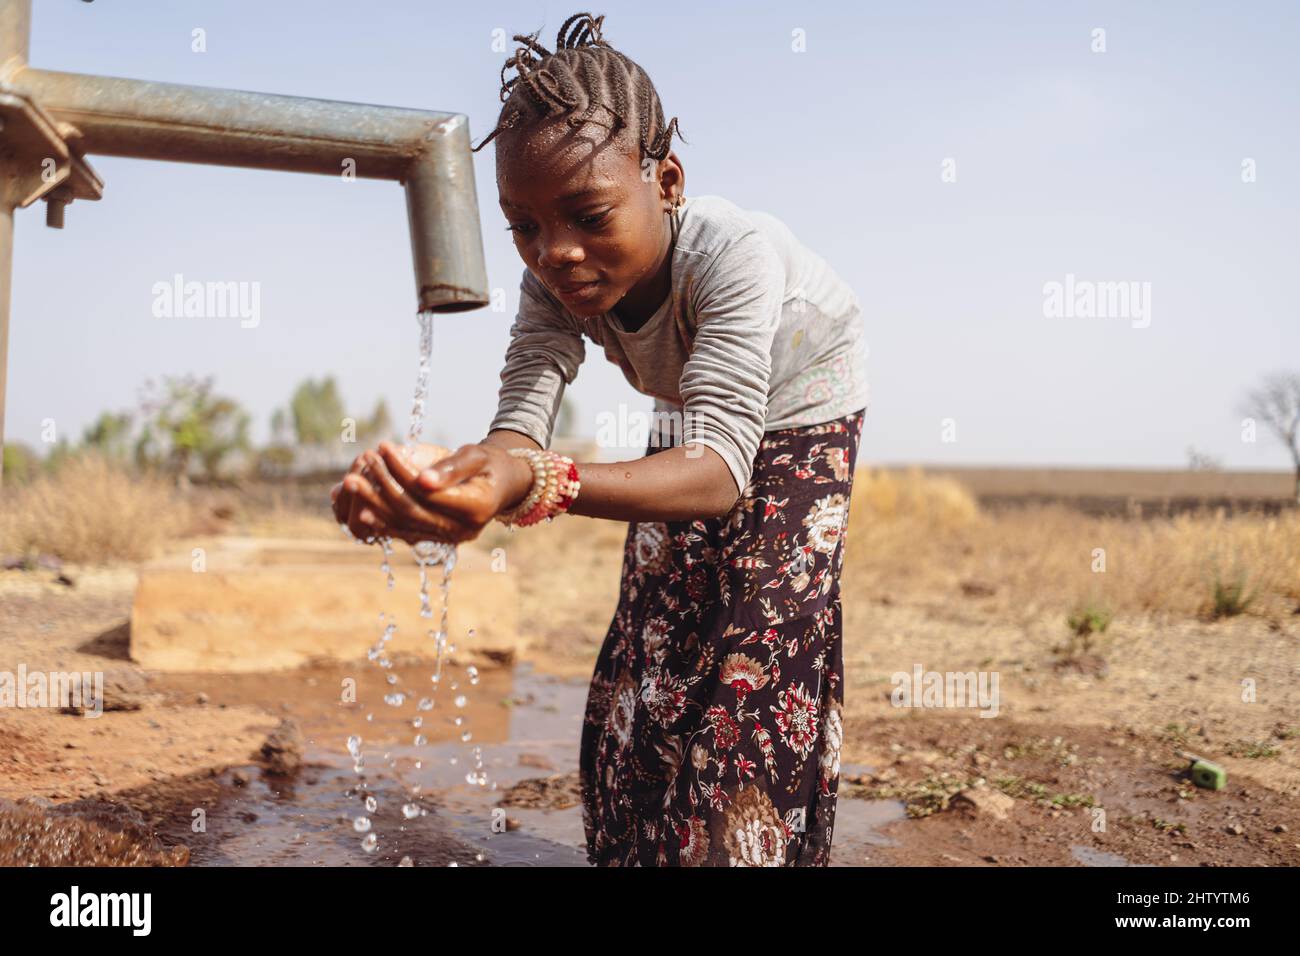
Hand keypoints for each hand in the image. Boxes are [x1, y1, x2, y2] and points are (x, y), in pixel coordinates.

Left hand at [330, 441, 533, 545]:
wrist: (501, 485)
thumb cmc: (488, 464)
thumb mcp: (476, 456)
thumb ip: (451, 468)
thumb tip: (422, 481)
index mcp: (475, 508)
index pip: (428, 492)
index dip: (402, 472)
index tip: (382, 447)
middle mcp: (462, 530)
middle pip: (412, 512)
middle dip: (380, 490)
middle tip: (354, 470)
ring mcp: (449, 539)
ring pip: (404, 525)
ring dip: (374, 505)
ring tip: (350, 482)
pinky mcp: (437, 539)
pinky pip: (405, 532)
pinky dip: (382, 521)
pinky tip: (361, 508)